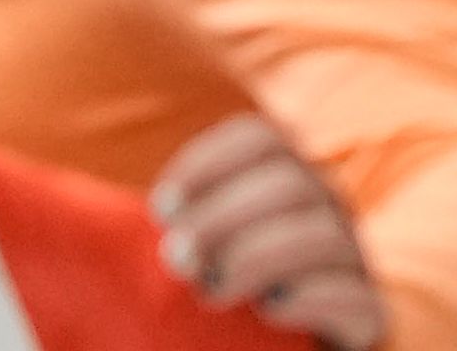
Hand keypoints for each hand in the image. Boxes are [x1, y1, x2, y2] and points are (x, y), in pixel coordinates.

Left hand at [152, 114, 385, 350]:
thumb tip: (85, 214)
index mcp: (287, 179)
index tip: (160, 208)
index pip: (259, 137)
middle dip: (223, 216)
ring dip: (257, 256)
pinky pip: (357, 297)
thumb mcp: (199, 254)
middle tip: (176, 261)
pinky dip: (310, 299)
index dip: (206, 162)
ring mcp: (355, 262)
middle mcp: (328, 210)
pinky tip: (270, 313)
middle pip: (288, 181)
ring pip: (323, 233)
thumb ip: (174, 228)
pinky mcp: (371, 319)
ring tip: (212, 292)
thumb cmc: (223, 304)